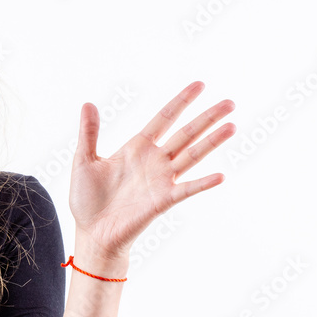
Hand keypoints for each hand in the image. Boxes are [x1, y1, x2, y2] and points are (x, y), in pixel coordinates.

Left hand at [68, 81, 235, 262]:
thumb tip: (88, 103)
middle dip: (207, 118)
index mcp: (137, 147)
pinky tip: (220, 175)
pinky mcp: (163, 200)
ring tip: (232, 125)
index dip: (181, 101)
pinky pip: (187, 189)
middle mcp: (154, 160)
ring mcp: (161, 180)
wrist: (92, 232)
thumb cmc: (87, 198)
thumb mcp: (84, 160)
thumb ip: (89, 132)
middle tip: (230, 102)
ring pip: (192, 155)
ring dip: (212, 142)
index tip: (200, 84)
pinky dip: (203, 183)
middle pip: (186, 133)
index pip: (164, 118)